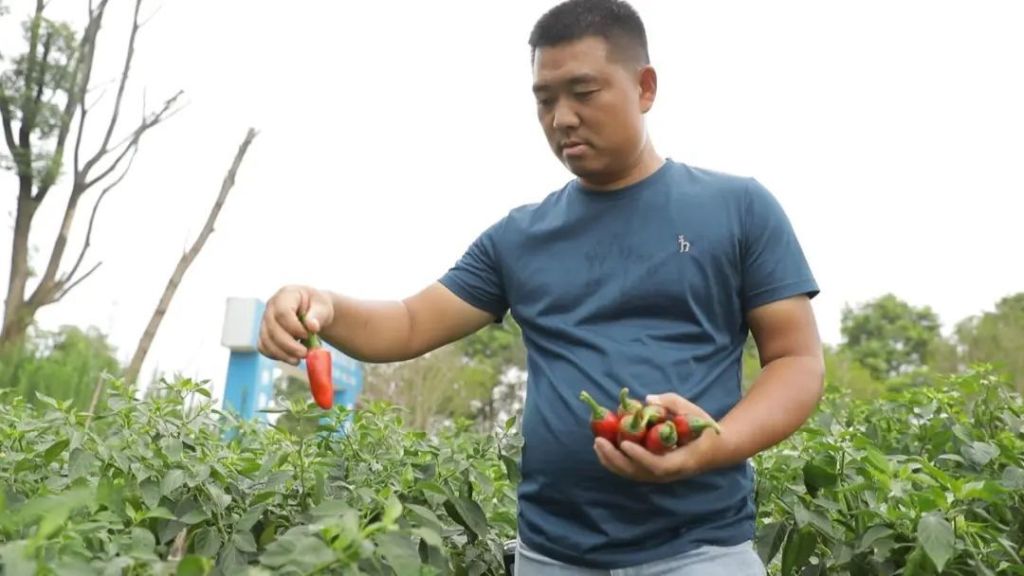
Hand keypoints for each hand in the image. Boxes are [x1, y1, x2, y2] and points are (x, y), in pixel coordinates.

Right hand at [257, 285, 334, 364]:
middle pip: (273, 329)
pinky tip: (291, 358)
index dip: (294, 327)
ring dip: (283, 354)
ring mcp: (265, 320)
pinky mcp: (264, 334)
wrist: (313, 311)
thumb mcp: (323, 307)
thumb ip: (318, 315)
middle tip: (305, 354)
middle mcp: (271, 307)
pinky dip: (276, 355)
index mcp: (286, 295)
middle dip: (289, 345)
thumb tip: (311, 326)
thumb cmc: (318, 306)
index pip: (283, 312)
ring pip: (266, 340)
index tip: (308, 335)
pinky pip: (264, 347)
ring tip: (300, 359)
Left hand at [593, 392, 723, 482]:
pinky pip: (632, 470)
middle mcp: (669, 473)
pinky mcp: (653, 471)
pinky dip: (616, 461)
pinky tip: (604, 449)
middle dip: (616, 459)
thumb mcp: (694, 412)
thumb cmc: (704, 429)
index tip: (624, 443)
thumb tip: (647, 400)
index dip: (639, 456)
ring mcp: (661, 475)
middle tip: (599, 442)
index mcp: (682, 460)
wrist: (715, 449)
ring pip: (632, 474)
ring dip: (612, 461)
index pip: (658, 465)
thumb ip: (672, 404)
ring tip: (597, 444)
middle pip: (639, 473)